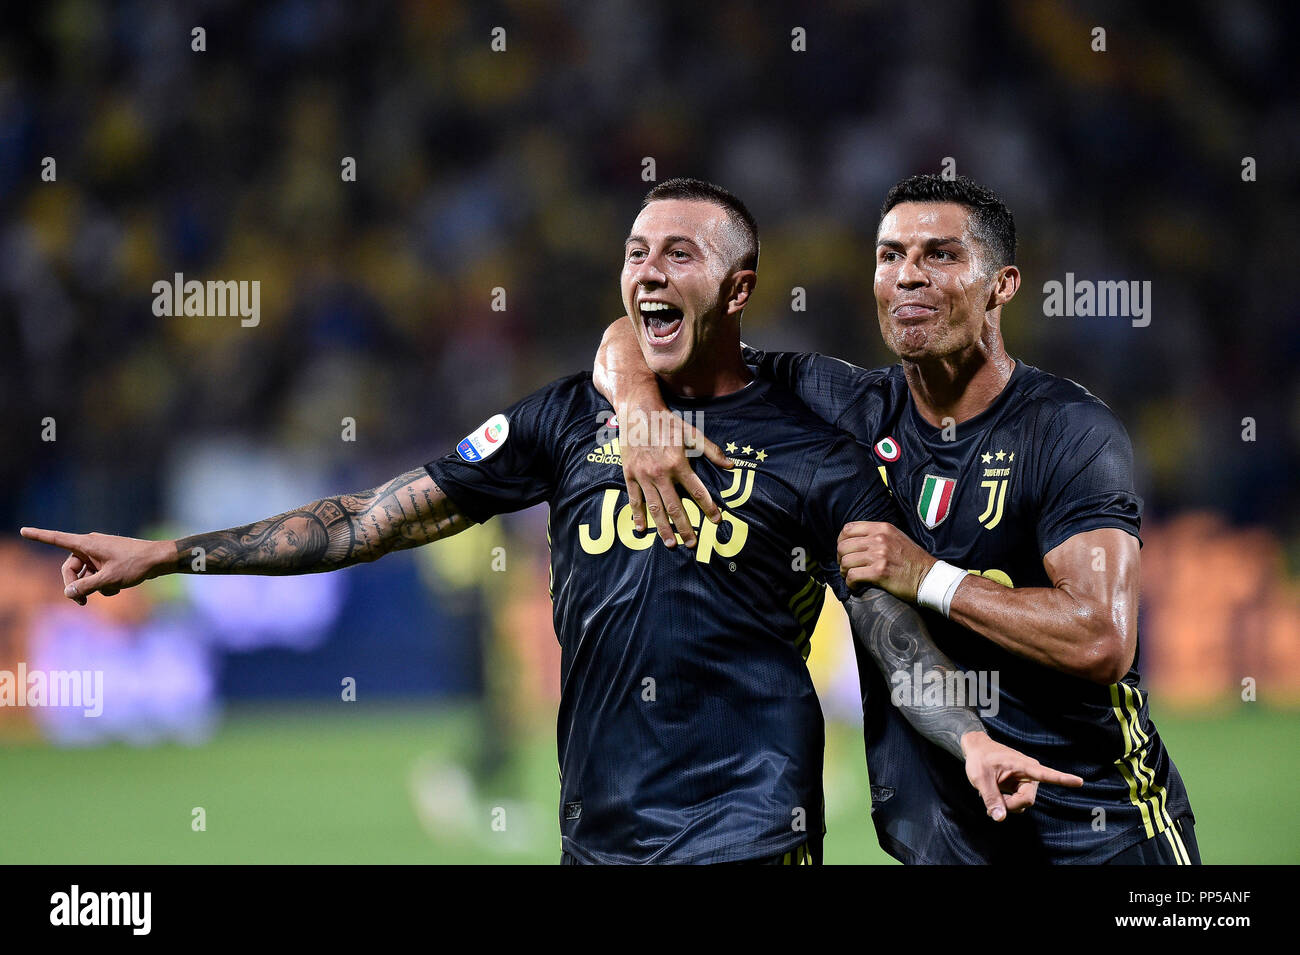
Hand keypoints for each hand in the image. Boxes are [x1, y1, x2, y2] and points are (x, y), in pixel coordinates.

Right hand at [19, 527, 171, 603]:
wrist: (159, 560)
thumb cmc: (135, 565)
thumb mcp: (109, 580)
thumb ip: (86, 587)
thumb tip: (68, 592)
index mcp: (87, 544)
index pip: (57, 539)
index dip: (39, 536)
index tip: (23, 530)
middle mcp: (91, 546)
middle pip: (70, 568)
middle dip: (75, 585)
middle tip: (83, 603)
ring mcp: (100, 553)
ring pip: (85, 574)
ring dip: (94, 586)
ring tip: (111, 590)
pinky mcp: (108, 560)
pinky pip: (97, 575)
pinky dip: (104, 584)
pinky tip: (118, 588)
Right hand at [619, 387, 733, 548]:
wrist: (638, 412)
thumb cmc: (667, 422)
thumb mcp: (692, 433)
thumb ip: (711, 450)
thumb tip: (731, 465)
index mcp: (678, 464)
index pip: (697, 492)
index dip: (708, 508)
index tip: (716, 520)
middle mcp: (661, 474)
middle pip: (675, 507)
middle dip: (685, 528)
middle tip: (692, 544)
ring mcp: (644, 476)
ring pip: (655, 508)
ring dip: (663, 528)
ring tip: (671, 543)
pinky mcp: (630, 475)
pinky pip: (634, 499)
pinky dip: (637, 515)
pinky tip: (641, 529)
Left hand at [837, 521, 936, 600]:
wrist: (929, 578)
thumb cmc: (913, 560)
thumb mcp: (896, 538)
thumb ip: (877, 535)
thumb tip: (854, 541)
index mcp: (882, 528)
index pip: (848, 528)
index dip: (841, 541)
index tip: (844, 551)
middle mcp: (879, 539)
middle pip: (843, 546)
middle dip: (841, 558)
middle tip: (846, 567)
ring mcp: (879, 555)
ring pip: (846, 561)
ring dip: (845, 572)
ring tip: (851, 577)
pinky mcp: (879, 572)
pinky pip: (852, 576)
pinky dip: (850, 583)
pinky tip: (856, 586)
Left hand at [960, 730, 1083, 820]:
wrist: (977, 750)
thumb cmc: (980, 760)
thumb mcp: (981, 778)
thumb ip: (991, 798)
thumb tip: (1000, 818)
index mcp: (1025, 766)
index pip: (1047, 774)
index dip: (1063, 779)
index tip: (1080, 781)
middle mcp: (1031, 775)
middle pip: (1027, 801)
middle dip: (1009, 805)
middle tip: (992, 800)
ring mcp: (1027, 783)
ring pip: (1022, 805)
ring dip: (1007, 805)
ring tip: (993, 792)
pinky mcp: (1022, 788)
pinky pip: (1018, 804)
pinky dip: (1006, 804)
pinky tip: (996, 795)